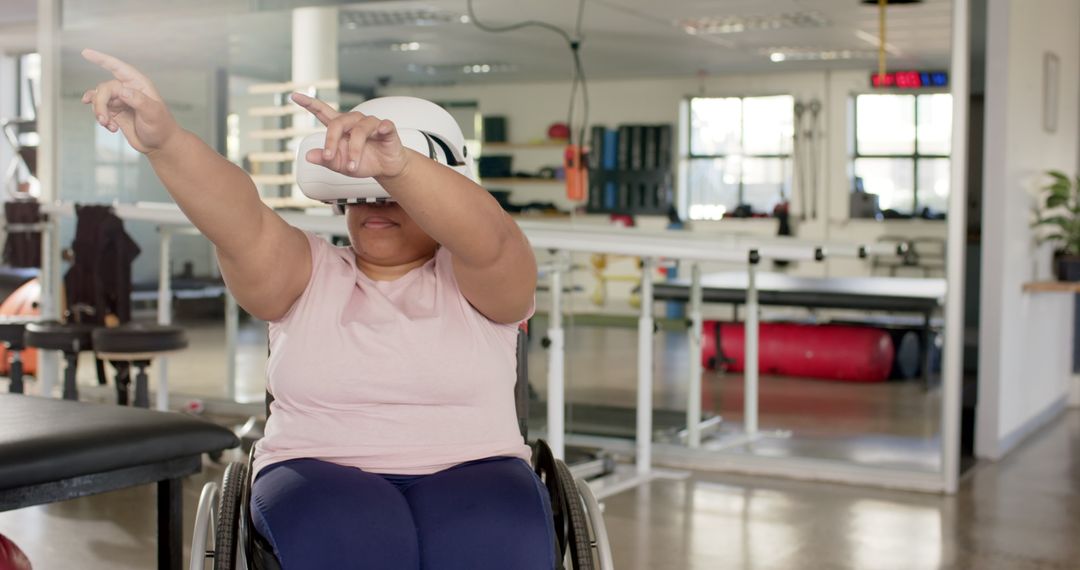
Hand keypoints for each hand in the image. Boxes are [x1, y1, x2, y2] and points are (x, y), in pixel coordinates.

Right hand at [81, 49, 179, 153]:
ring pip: (99, 100)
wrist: (159, 144)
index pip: (117, 67)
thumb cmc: (161, 127)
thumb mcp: (153, 113)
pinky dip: (102, 118)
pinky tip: (111, 127)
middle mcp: (128, 90)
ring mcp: (120, 101)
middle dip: (100, 104)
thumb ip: (139, 100)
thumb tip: (122, 90)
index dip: (101, 59)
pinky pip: (100, 110)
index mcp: (139, 84)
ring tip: (108, 125)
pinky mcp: (115, 112)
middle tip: (103, 120)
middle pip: (104, 89)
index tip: (85, 52)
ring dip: (99, 112)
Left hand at [291, 93, 409, 179]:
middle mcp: (354, 122)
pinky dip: (383, 127)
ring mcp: (371, 124)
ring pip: (359, 131)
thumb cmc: (364, 162)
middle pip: (338, 122)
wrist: (385, 169)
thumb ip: (325, 160)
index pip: (322, 112)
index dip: (309, 104)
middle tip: (329, 157)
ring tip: (352, 166)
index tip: (294, 96)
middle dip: (331, 140)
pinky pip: (385, 125)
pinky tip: (380, 131)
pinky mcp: (387, 129)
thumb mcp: (340, 165)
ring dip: (354, 151)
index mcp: (341, 128)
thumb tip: (308, 156)